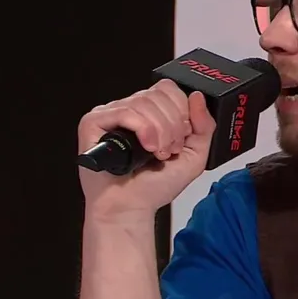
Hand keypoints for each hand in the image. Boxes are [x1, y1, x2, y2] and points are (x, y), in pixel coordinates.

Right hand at [78, 79, 215, 218]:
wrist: (130, 209)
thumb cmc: (154, 187)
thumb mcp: (194, 156)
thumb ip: (204, 126)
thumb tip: (197, 97)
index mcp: (149, 113)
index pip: (168, 89)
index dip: (181, 110)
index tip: (182, 137)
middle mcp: (129, 110)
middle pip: (158, 94)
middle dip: (173, 124)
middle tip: (170, 149)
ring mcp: (110, 114)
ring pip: (144, 101)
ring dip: (160, 131)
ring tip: (158, 153)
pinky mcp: (93, 122)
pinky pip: (125, 111)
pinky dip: (143, 129)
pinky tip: (146, 148)